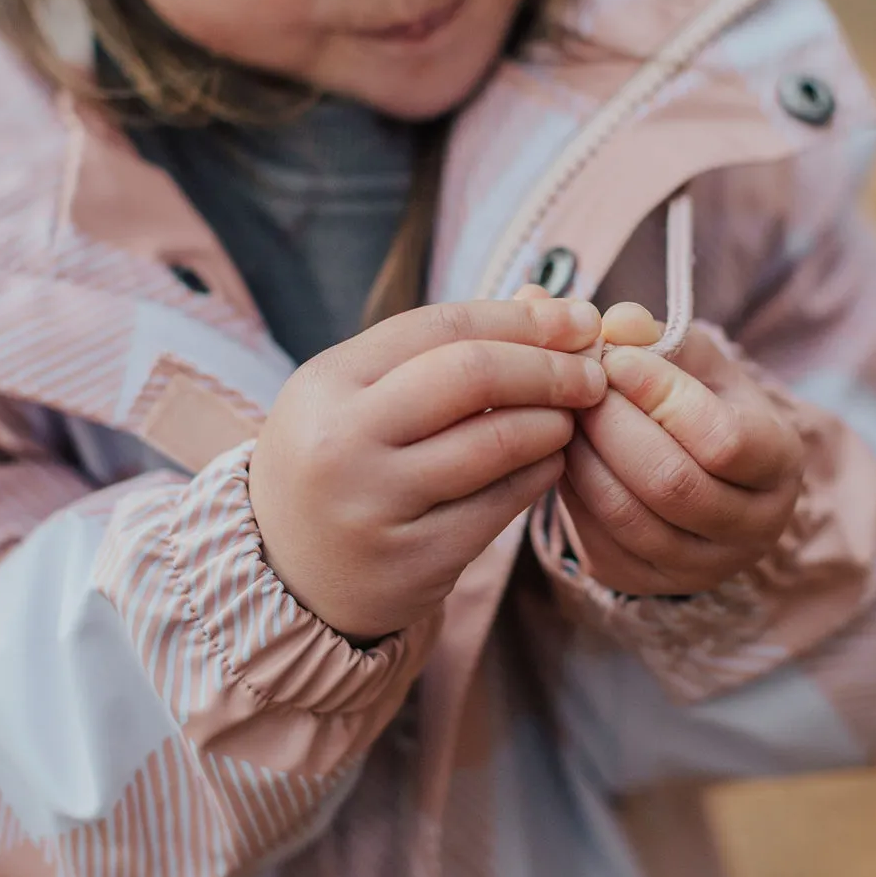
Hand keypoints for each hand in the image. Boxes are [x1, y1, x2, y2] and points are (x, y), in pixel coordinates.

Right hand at [249, 298, 606, 639]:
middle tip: (591, 372)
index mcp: (326, 382)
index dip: (521, 318)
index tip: (577, 318)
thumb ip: (440, 350)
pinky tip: (551, 461)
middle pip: (472, 375)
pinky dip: (539, 474)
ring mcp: (376, 505)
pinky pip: (500, 504)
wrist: (284, 573)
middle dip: (548, 366)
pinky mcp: (413, 561)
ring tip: (570, 417)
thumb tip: (546, 303)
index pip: (442, 326)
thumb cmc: (335, 463)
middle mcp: (342, 441)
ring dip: (552, 422)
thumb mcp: (356, 395)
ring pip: (495, 443)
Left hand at [562, 305, 804, 596]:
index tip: (616, 356)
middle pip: (670, 481)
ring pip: (627, 515)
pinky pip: (596, 539)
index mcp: (779, 462)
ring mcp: (699, 565)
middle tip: (574, 383)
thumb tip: (607, 319)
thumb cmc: (695, 401)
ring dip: (582, 455)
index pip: (724, 440)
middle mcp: (752, 526)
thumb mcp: (688, 359)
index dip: (662, 394)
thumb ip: (651, 334)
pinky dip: (570, 490)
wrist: (695, 471)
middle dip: (610, 424)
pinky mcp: (644, 581)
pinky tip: (560, 450)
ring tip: (560, 411)